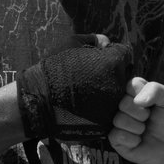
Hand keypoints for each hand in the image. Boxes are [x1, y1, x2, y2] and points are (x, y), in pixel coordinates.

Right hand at [17, 39, 134, 140]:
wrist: (38, 101)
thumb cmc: (53, 68)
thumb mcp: (72, 43)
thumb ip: (95, 39)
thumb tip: (108, 44)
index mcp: (113, 63)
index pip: (124, 55)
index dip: (112, 56)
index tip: (99, 60)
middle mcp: (118, 85)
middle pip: (124, 77)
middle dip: (113, 75)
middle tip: (92, 78)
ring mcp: (113, 107)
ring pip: (119, 97)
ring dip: (108, 93)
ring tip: (87, 93)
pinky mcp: (106, 124)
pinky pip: (109, 114)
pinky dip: (101, 110)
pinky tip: (84, 107)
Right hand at [110, 78, 163, 163]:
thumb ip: (156, 90)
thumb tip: (137, 100)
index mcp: (136, 93)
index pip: (131, 84)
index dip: (142, 94)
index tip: (151, 103)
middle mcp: (125, 106)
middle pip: (124, 102)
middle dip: (141, 113)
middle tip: (149, 119)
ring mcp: (119, 122)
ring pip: (119, 119)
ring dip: (138, 128)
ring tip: (144, 130)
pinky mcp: (115, 138)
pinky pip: (117, 135)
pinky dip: (133, 140)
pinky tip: (138, 141)